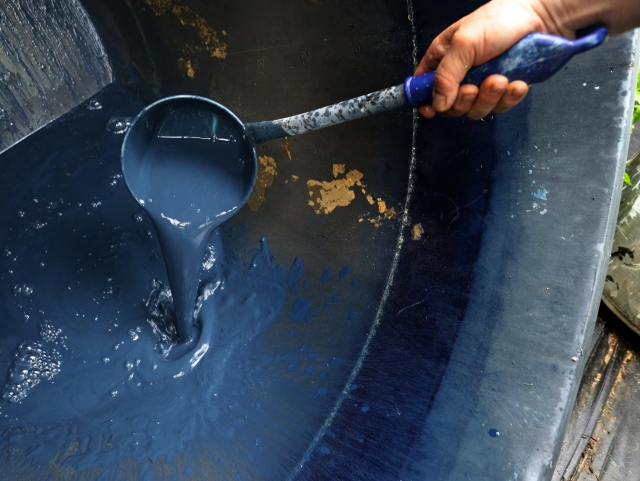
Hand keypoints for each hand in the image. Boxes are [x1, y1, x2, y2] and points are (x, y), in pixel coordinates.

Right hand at [415, 0, 562, 119]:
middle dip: (463, 101)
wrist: (543, 18)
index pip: (424, 87)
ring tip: (500, 79)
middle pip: (450, 106)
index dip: (425, 101)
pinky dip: (509, 98)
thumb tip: (437, 103)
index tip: (432, 109)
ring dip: (489, 98)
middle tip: (473, 87)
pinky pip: (500, 108)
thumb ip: (445, 75)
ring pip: (476, 110)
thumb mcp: (464, 43)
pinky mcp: (503, 91)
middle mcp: (461, 73)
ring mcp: (482, 84)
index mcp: (443, 58)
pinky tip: (516, 82)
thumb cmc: (502, 19)